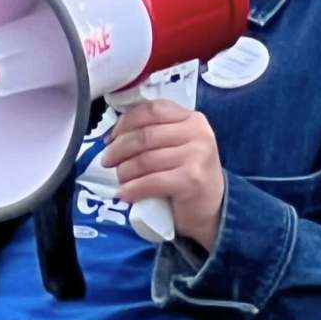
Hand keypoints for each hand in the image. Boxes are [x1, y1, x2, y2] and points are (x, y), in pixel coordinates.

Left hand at [101, 99, 226, 251]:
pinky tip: (125, 194)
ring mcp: (196, 155)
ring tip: (119, 180)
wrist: (212, 209)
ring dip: (124, 172)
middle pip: (145, 135)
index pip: (152, 110)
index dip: (126, 122)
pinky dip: (133, 189)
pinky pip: (151, 182)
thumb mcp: (178, 146)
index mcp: (191, 118)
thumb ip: (156, 133)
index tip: (112, 137)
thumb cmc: (188, 176)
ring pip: (145, 159)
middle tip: (107, 161)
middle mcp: (197, 133)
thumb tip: (114, 137)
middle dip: (119, 149)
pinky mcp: (191, 180)